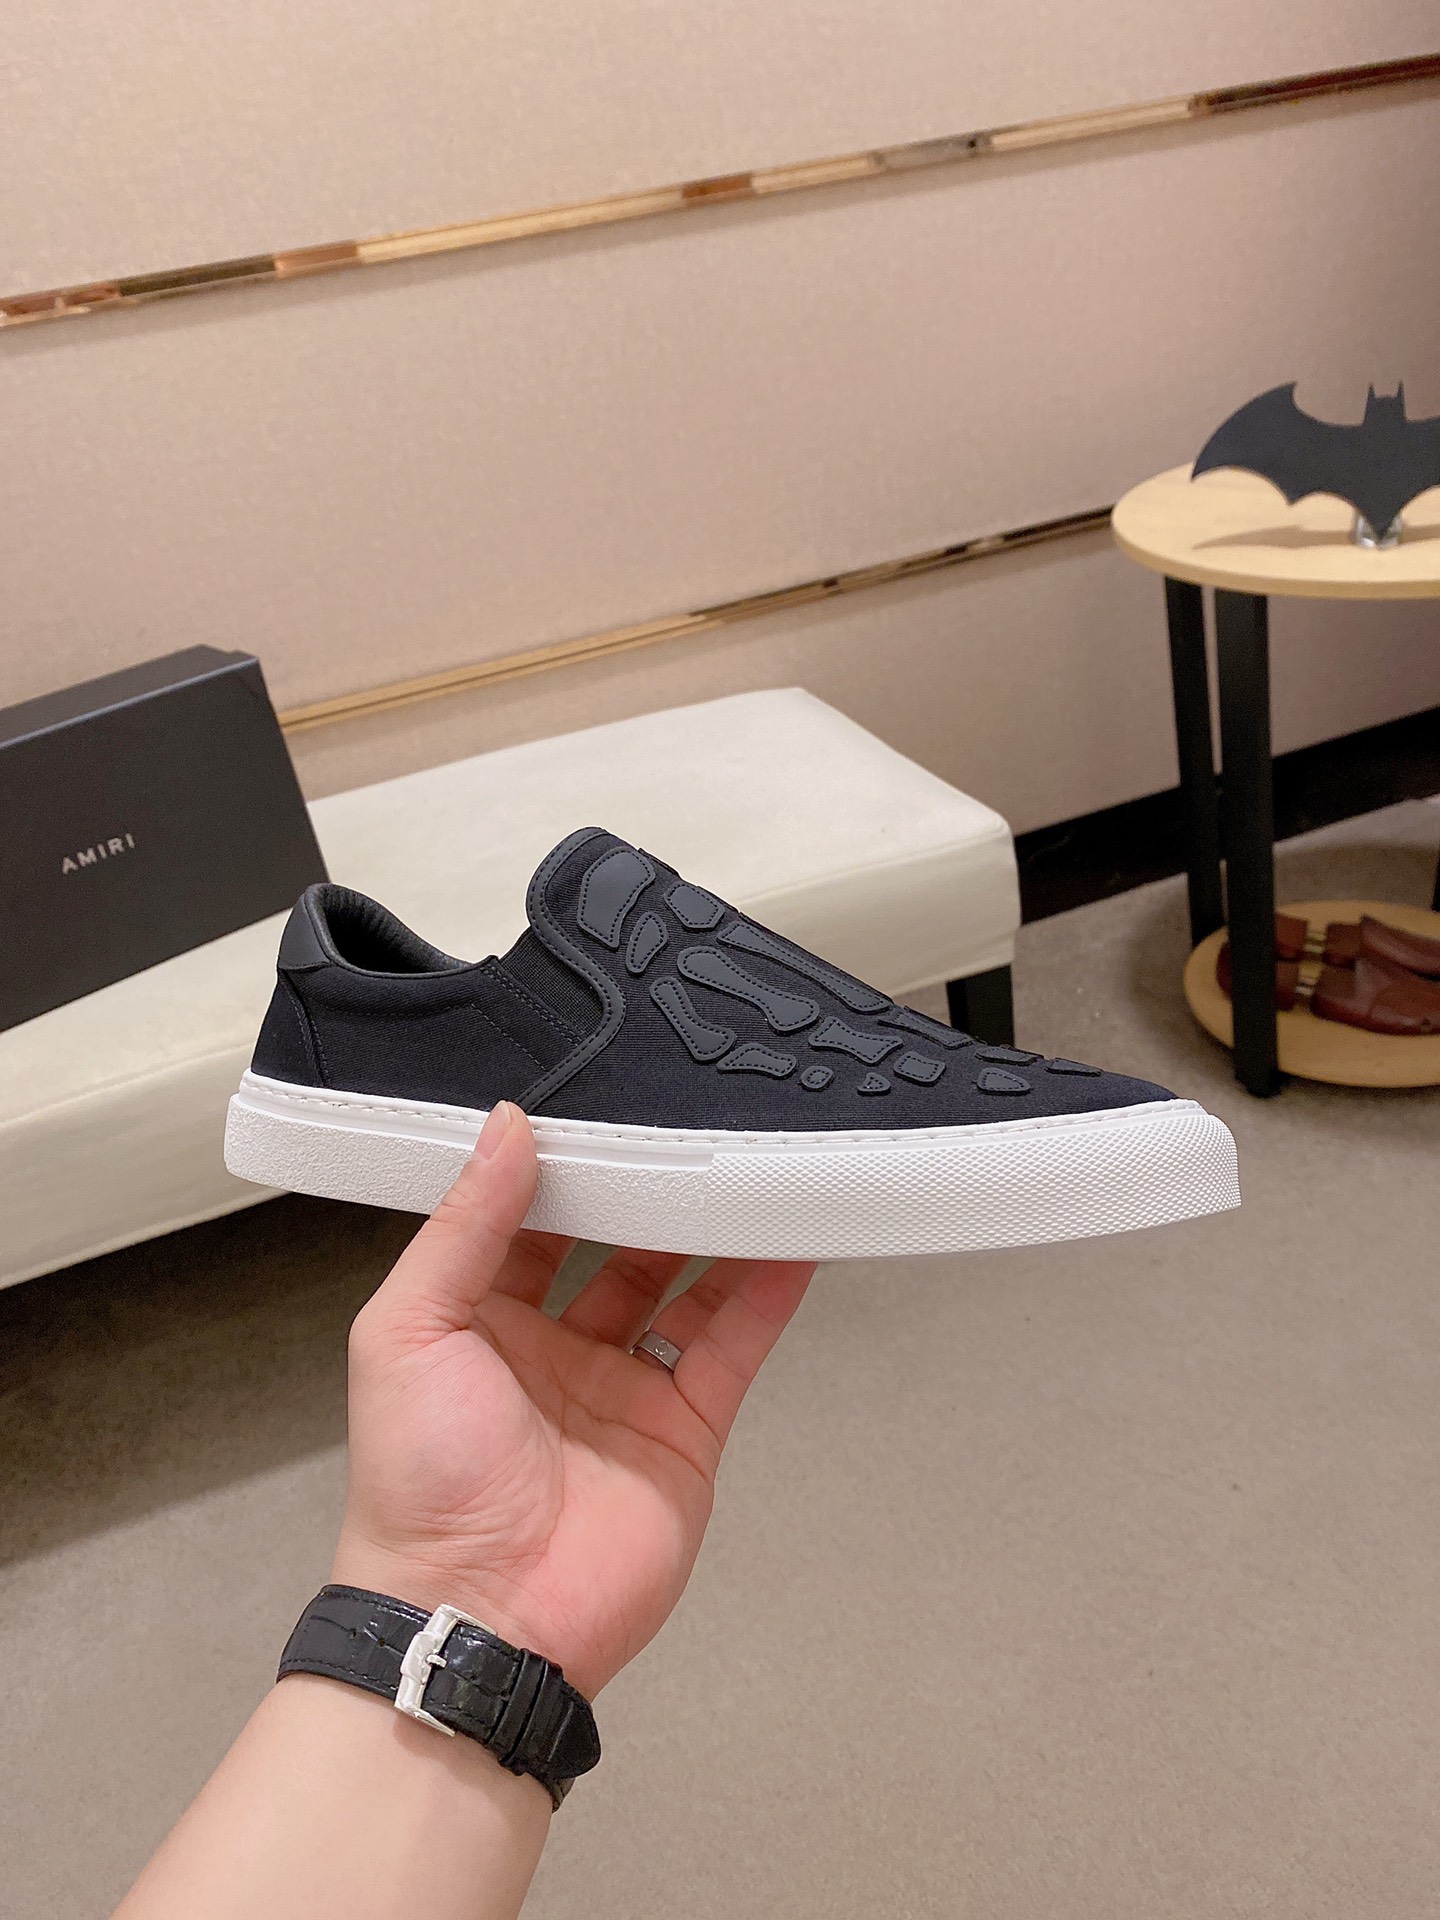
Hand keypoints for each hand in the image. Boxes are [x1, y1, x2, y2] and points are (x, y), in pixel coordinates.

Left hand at [330, 1103, 813, 1699]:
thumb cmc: (417, 1485)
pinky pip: (731, 1345)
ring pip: (683, 1286)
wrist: (481, 1618)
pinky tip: (792, 1240)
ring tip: (751, 1164)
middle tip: (687, 1124)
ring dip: (716, 1230)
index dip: (565, 1167)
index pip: (528, 1220)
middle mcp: (554, 1348)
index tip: (601, 1105)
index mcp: (479, 1319)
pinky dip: (765, 1293)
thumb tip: (504, 1128)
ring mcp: (623, 1388)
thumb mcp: (409, 1329)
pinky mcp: (684, 1428)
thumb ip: (462, 1226)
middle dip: (650, 1190)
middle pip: (616, 1246)